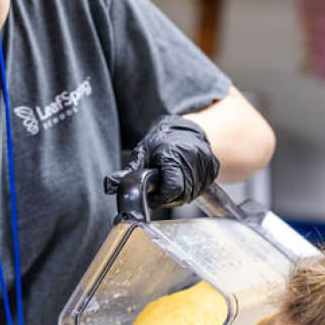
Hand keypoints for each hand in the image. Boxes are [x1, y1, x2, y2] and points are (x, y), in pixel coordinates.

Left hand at [104, 115, 219, 207]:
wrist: (184, 128)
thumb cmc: (161, 140)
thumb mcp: (142, 152)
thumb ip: (130, 171)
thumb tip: (110, 185)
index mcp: (174, 155)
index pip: (173, 188)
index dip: (161, 196)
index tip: (153, 195)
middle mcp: (194, 159)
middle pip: (183, 193)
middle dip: (169, 197)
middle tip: (159, 190)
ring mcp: (206, 164)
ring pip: (193, 193)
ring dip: (180, 194)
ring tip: (170, 182)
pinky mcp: (213, 168)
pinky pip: (202, 188)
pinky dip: (191, 189)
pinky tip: (182, 180)